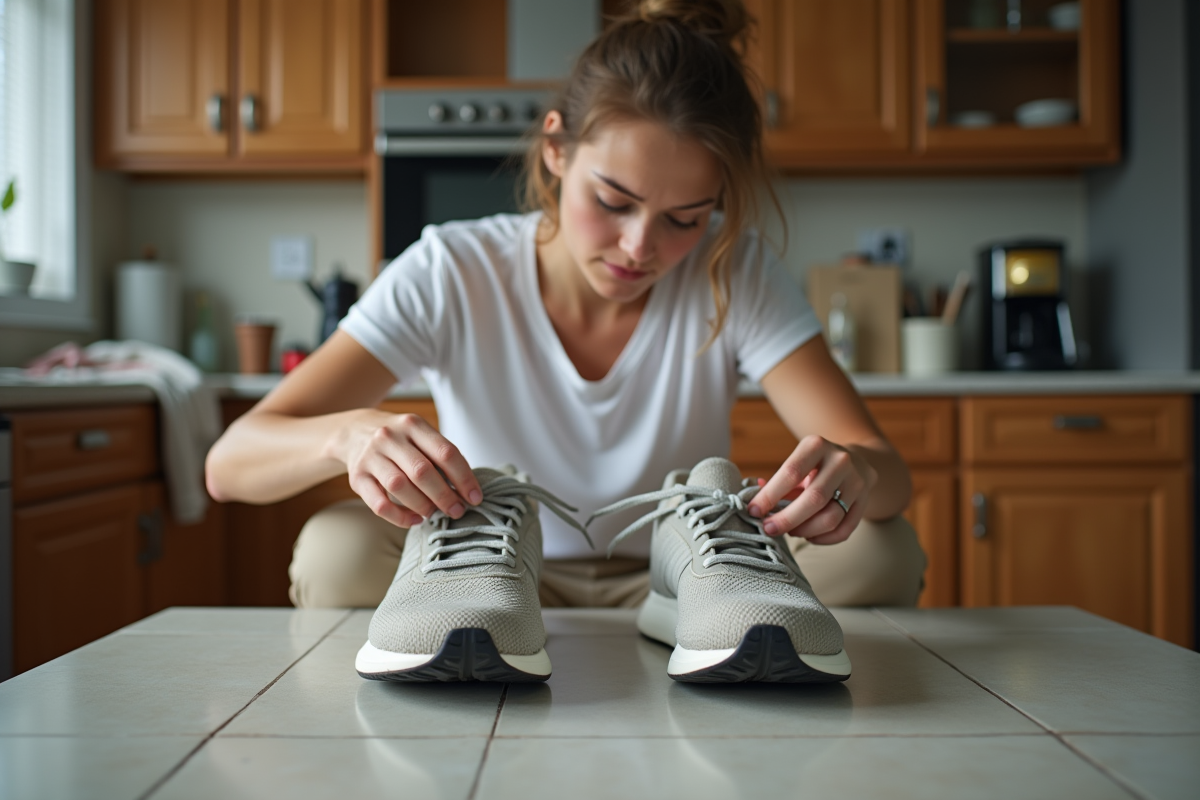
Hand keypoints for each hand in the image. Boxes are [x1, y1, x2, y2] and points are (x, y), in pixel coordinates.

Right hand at [338, 410, 481, 528]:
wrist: (355, 431)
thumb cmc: (400, 440)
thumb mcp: (420, 435)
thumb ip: (441, 456)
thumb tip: (467, 490)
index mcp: (413, 425)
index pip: (445, 453)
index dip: (464, 478)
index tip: (475, 498)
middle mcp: (390, 437)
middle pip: (422, 471)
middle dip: (445, 496)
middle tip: (457, 511)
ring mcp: (370, 456)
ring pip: (399, 486)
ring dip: (422, 506)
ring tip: (434, 513)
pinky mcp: (357, 477)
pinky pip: (379, 504)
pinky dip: (399, 517)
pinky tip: (414, 520)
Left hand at [747, 434, 877, 544]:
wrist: (857, 460)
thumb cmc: (815, 465)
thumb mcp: (797, 462)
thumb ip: (776, 482)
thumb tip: (754, 503)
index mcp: (816, 445)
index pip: (791, 472)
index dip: (770, 495)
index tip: (753, 511)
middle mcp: (840, 461)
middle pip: (814, 498)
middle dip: (787, 519)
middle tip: (769, 529)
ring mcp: (857, 481)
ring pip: (831, 517)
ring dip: (805, 530)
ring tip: (790, 531)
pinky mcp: (865, 501)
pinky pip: (845, 530)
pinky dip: (823, 539)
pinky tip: (809, 536)